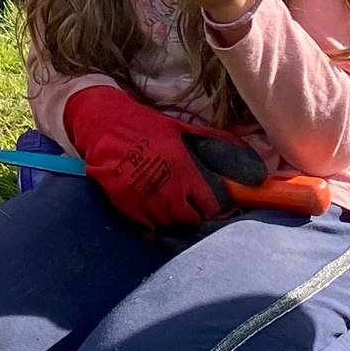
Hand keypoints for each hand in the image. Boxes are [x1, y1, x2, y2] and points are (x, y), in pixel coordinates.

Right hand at [64, 85, 226, 232]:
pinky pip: (145, 227)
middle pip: (189, 219)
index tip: (212, 207)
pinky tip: (152, 216)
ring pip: (168, 224)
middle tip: (189, 209)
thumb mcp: (181, 129)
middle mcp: (167, 188)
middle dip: (192, 216)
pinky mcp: (124, 203)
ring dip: (171, 219)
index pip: (210, 206)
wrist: (103, 123)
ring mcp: (144, 198)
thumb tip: (246, 152)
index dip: (214, 209)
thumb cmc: (145, 125)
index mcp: (184, 169)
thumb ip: (213, 142)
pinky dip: (151, 225)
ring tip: (170, 209)